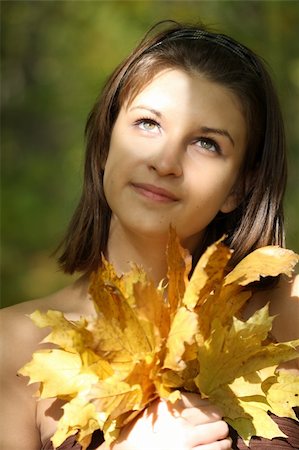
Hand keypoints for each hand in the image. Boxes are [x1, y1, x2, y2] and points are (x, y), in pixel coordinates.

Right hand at [112, 393, 230, 449]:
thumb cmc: (137, 432)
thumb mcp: (151, 410)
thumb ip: (170, 403)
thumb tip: (193, 398)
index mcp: (169, 407)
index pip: (199, 400)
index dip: (207, 405)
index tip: (208, 409)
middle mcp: (180, 422)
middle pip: (214, 415)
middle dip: (217, 419)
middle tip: (216, 422)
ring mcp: (187, 442)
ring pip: (220, 433)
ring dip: (222, 435)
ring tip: (221, 437)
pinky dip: (221, 448)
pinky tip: (219, 447)